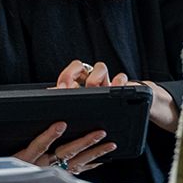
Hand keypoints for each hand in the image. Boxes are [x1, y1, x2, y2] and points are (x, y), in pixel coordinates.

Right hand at [0, 123, 116, 182]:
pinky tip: (100, 159)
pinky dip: (86, 166)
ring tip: (109, 144)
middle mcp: (36, 173)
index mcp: (20, 167)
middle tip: (99, 134)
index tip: (60, 125)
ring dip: (92, 155)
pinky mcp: (48, 182)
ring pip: (73, 165)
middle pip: (63, 157)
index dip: (48, 138)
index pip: (36, 150)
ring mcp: (45, 179)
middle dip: (82, 145)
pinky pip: (72, 173)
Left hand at [56, 58, 177, 131]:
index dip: (64, 77)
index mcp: (78, 86)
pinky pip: (121, 77)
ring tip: (94, 91)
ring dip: (95, 79)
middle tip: (68, 88)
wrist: (131, 114)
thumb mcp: (85, 113)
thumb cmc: (102, 116)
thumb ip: (71, 106)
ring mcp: (107, 82)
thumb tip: (52, 106)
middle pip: (79, 65)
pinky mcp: (122, 86)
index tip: (59, 88)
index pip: (68, 73)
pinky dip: (118, 83)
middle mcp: (91, 80)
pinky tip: (115, 91)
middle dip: (72, 73)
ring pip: (100, 67)